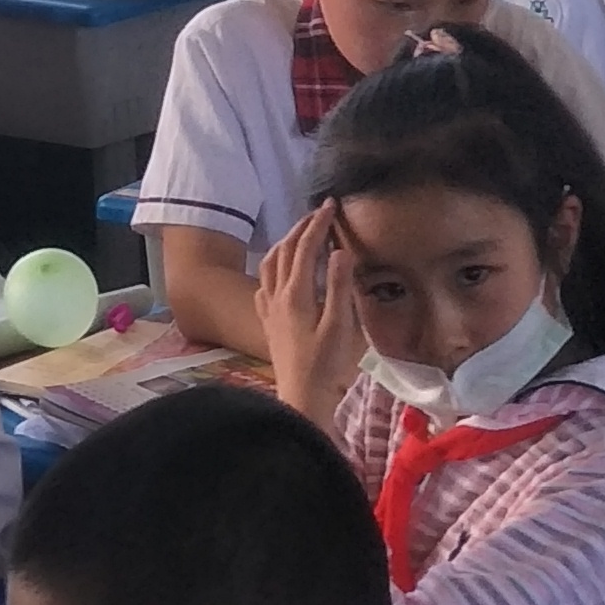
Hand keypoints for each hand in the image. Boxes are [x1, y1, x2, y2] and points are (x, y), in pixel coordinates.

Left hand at [252, 210, 366, 416]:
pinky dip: (274, 266)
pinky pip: (264, 283)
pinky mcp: (267, 321)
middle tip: (320, 213)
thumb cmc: (326, 366)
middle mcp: (277, 296)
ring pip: (270, 264)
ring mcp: (268, 309)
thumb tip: (338, 250)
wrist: (301, 398)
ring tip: (301, 234)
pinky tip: (281, 271)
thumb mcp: (340, 326)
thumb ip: (338, 286)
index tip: (331, 206)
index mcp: (296, 294)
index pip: (306, 248)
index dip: (318, 224)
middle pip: (286, 250)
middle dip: (302, 227)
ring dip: (286, 242)